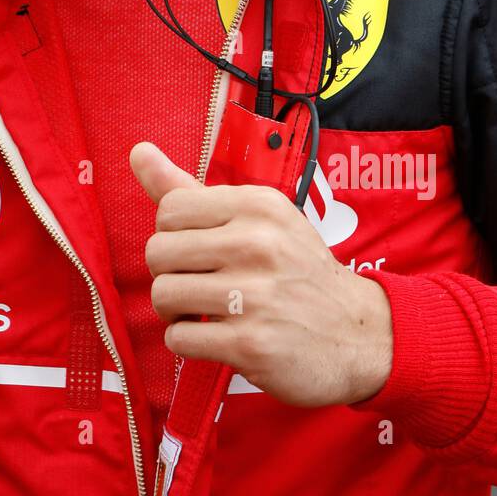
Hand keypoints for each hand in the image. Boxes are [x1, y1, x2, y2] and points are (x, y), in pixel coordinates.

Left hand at [130, 141, 393, 407]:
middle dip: (169, 273)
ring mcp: (255, 295)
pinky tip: (214, 336)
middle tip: (200, 283)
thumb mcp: (258, 218)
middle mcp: (257, 243)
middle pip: (157, 253)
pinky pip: (179, 338)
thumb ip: (190, 189)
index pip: (169, 209)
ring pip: (163, 296)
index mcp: (258, 205)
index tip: (200, 250)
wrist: (359, 335)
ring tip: (205, 310)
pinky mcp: (250, 343)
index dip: (173, 235)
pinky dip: (186, 341)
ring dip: (175, 311)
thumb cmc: (296, 270)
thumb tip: (138, 151)